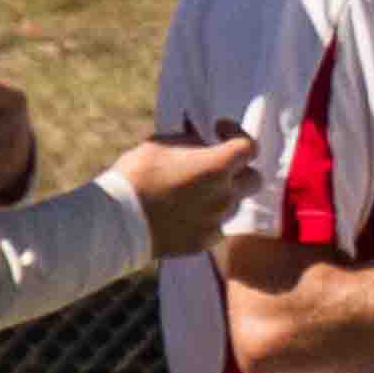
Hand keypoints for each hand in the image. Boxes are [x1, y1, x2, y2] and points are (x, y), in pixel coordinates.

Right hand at [110, 128, 258, 257]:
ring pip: (235, 204)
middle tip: (215, 163)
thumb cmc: (137, 175)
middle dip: (239, 168)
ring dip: (222, 193)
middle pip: (254, 179)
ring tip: (194, 188)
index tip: (218, 130)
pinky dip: (208, 217)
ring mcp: (217, 221)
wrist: (119, 221)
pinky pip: (217, 226)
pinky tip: (186, 212)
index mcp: (217, 166)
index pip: (249, 146)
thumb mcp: (163, 143)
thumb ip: (192, 141)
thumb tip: (204, 141)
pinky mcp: (204, 242)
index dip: (237, 133)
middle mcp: (224, 196)